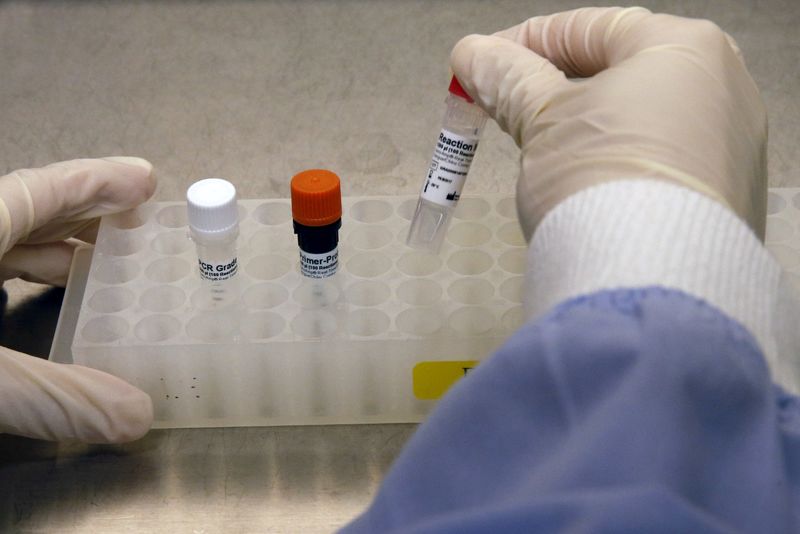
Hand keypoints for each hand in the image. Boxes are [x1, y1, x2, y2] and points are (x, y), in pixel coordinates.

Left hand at [0, 157, 155, 441]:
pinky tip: (31, 294)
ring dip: (52, 245)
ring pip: (3, 234)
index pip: (45, 189)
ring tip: (98, 263)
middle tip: (137, 219)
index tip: (147, 180)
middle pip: (28, 206)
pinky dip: (14, 270)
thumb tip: (136, 417)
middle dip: (86, 210)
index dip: (100, 181)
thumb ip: (53, 395)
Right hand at [450, 7, 766, 239]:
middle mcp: (724, 87)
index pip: (591, 28)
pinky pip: (664, 164)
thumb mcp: (543, 121)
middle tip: (509, 107)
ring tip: (545, 154)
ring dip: (589, 130)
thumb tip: (470, 52)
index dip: (527, 41)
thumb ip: (508, 80)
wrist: (653, 280)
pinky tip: (591, 190)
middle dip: (559, 88)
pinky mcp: (730, 200)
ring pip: (645, 122)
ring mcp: (734, 147)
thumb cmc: (598, 175)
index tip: (483, 61)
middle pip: (623, 72)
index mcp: (685, 47)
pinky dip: (622, 165)